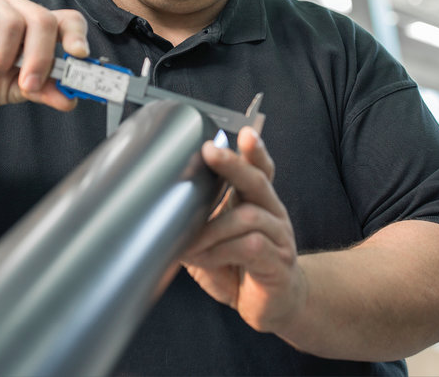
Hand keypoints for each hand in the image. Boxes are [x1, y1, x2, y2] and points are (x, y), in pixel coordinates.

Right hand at [0, 0, 88, 110]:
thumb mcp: (16, 90)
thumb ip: (43, 91)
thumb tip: (69, 100)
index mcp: (38, 29)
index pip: (68, 20)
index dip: (77, 35)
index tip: (79, 54)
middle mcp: (20, 12)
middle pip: (43, 21)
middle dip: (39, 57)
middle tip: (27, 84)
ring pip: (12, 23)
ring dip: (3, 58)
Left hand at [181, 127, 306, 334]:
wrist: (272, 305)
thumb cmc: (240, 268)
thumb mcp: (213, 242)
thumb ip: (196, 225)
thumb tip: (159, 211)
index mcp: (258, 203)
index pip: (260, 169)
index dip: (253, 151)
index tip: (242, 132)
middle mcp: (273, 214)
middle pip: (257, 181)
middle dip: (233, 165)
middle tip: (210, 152)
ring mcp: (279, 238)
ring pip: (249, 217)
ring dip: (213, 228)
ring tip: (190, 243)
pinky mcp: (278, 264)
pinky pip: (251, 248)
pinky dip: (222, 251)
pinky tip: (206, 259)